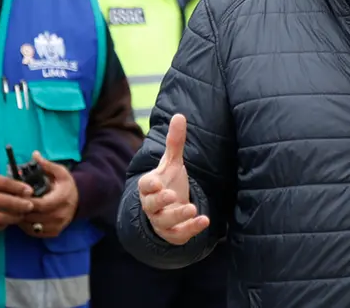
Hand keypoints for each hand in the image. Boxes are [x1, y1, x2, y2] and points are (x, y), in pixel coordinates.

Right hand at [0, 169, 33, 232]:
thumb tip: (16, 180)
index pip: (3, 183)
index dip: (19, 187)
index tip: (29, 190)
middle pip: (4, 202)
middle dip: (21, 205)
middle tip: (30, 205)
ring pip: (0, 217)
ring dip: (14, 217)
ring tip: (21, 215)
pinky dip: (1, 225)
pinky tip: (6, 222)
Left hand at [19, 152, 78, 237]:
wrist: (79, 200)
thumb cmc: (66, 185)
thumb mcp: (60, 172)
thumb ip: (47, 165)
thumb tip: (34, 154)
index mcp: (61, 199)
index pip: (39, 204)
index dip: (25, 201)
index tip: (16, 195)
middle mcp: (60, 215)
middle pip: (33, 217)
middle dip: (20, 210)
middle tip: (10, 203)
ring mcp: (57, 226)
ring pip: (32, 226)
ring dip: (21, 219)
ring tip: (13, 210)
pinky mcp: (53, 233)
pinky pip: (35, 233)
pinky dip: (26, 226)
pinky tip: (22, 218)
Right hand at [138, 114, 209, 244]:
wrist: (170, 209)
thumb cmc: (168, 183)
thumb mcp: (173, 163)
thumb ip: (175, 142)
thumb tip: (179, 115)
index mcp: (149, 187)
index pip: (145, 185)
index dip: (151, 184)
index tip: (159, 181)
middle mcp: (152, 205)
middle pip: (151, 205)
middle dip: (161, 201)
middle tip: (172, 196)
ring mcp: (161, 221)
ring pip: (165, 222)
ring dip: (178, 216)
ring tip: (193, 208)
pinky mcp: (173, 233)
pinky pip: (178, 235)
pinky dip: (191, 229)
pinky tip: (205, 221)